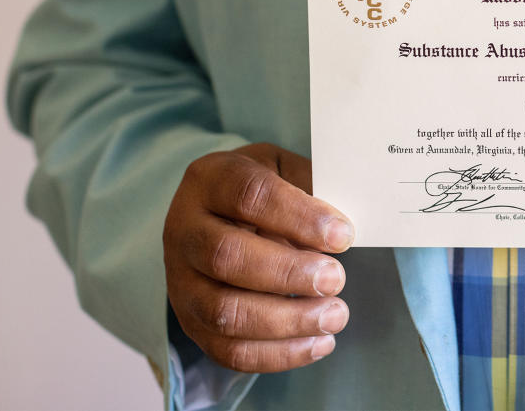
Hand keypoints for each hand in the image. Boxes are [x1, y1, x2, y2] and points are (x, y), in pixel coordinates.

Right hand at [163, 143, 354, 372]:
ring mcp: (180, 280)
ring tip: (334, 316)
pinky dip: (278, 354)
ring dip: (286, 321)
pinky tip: (318, 343)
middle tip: (336, 279)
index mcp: (211, 180)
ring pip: (224, 311)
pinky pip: (228, 350)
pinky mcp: (190, 321)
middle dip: (289, 274)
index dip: (299, 217)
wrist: (219, 214)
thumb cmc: (264, 191)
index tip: (343, 236)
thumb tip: (344, 230)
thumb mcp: (285, 171)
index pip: (250, 195)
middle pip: (227, 257)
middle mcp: (184, 229)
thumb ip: (313, 190)